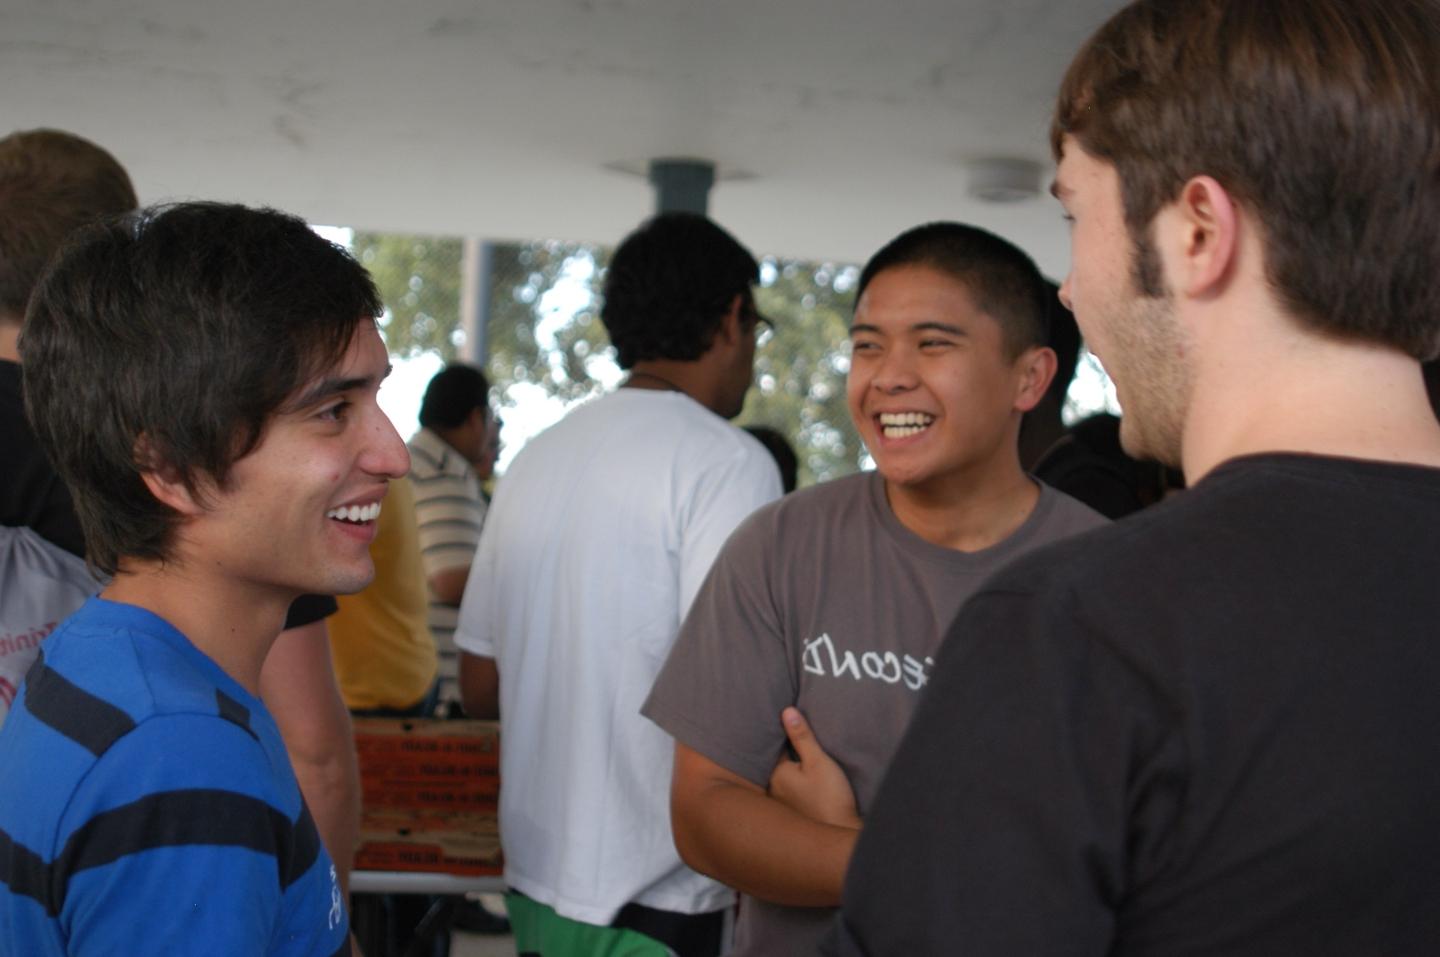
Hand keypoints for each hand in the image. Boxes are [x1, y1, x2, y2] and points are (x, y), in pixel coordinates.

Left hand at [768, 707, 860, 828]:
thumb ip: (802, 737)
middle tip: (782, 727)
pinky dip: (788, 777)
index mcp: (775, 773)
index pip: (770, 746)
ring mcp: (779, 801)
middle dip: (777, 747)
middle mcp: (771, 788)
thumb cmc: (830, 796)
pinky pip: (784, 786)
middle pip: (771, 760)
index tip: (777, 715)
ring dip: (783, 763)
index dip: (776, 731)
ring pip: (777, 774)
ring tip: (790, 748)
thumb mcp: (818, 761)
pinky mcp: (790, 810)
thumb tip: (786, 711)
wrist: (839, 832)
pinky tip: (797, 775)